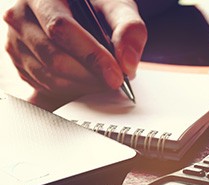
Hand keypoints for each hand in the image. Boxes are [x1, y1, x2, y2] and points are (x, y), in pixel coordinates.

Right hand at [3, 0, 146, 101]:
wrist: (75, 13)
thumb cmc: (94, 7)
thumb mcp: (115, 6)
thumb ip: (128, 28)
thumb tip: (127, 63)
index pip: (62, 29)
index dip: (92, 57)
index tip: (116, 76)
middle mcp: (21, 15)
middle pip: (54, 58)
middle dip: (90, 76)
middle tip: (113, 82)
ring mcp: (17, 41)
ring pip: (49, 77)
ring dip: (82, 86)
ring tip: (103, 81)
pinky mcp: (20, 62)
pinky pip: (45, 85)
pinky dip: (71, 89)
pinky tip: (87, 81)